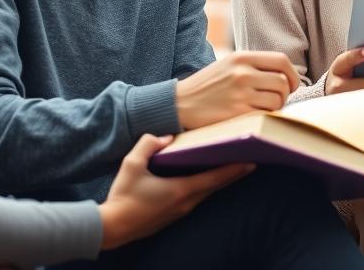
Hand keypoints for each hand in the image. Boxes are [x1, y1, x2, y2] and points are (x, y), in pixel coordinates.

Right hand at [98, 134, 251, 248]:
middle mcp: (186, 202)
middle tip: (250, 161)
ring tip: (232, 168)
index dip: (234, 170)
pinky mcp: (173, 215)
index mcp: (181, 190)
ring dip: (219, 181)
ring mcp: (180, 211)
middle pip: (216, 186)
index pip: (215, 178)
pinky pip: (196, 198)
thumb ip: (148, 145)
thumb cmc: (122, 196)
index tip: (251, 162)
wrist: (111, 227)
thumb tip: (165, 137)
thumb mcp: (132, 164)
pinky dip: (206, 187)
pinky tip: (205, 180)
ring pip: (206, 193)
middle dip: (233, 174)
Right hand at [175, 51, 299, 128]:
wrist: (179, 104)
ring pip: (277, 100)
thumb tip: (285, 75)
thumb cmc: (208, 85)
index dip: (292, 74)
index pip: (281, 60)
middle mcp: (242, 73)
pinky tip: (256, 116)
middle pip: (283, 82)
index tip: (291, 84)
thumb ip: (254, 65)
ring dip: (276, 107)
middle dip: (286, 94)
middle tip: (277, 100)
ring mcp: (240, 93)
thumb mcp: (228, 64)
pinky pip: (266, 115)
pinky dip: (266, 117)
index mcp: (241, 57)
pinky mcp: (237, 113)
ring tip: (264, 108)